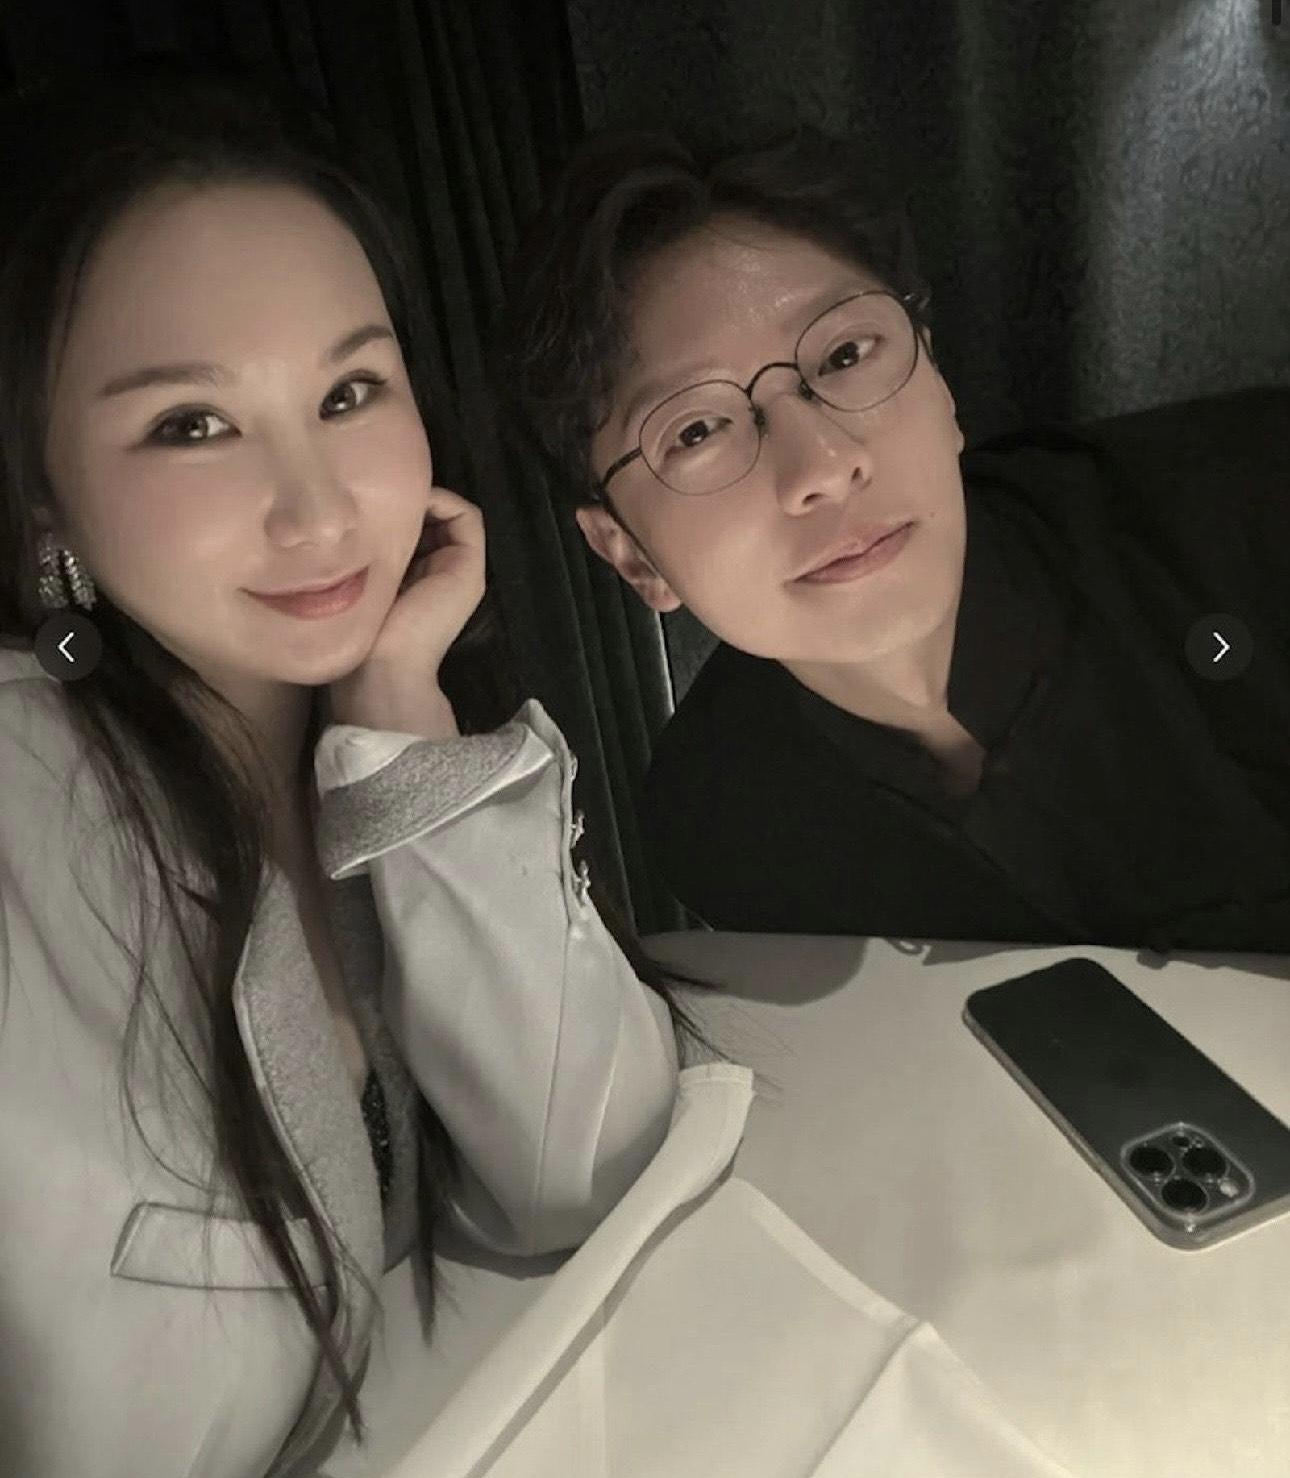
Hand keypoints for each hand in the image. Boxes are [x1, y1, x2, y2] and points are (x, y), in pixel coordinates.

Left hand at [325, 486, 484, 735]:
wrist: (384, 668)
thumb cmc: (365, 633)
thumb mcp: (364, 586)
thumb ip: (370, 557)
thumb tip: (356, 521)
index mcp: (422, 579)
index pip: (420, 530)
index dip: (398, 511)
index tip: (368, 506)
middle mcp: (446, 572)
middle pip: (435, 520)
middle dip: (408, 503)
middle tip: (378, 497)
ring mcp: (463, 570)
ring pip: (450, 515)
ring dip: (422, 498)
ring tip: (391, 499)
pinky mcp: (470, 567)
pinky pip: (467, 517)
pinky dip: (441, 500)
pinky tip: (407, 505)